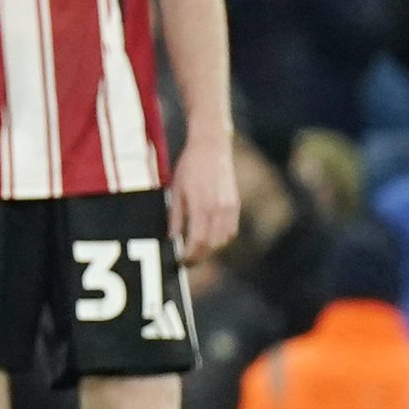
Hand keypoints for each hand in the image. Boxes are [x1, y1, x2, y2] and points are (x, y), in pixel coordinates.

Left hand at [171, 134, 239, 263]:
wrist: (211, 147)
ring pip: (223, 240)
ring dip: (211, 249)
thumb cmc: (189, 166)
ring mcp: (230, 207)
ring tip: (196, 250)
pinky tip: (209, 237)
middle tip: (187, 261)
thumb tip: (172, 238)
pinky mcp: (236, 204)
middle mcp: (219, 209)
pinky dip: (221, 238)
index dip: (190, 256)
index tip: (181, 261)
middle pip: (212, 245)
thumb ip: (175, 216)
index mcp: (201, 206)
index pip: (198, 242)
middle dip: (200, 257)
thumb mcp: (175, 190)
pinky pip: (231, 230)